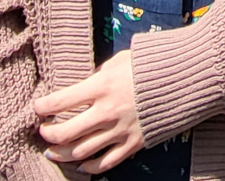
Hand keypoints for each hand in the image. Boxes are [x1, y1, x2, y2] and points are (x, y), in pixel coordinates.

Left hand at [33, 51, 142, 174]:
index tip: (38, 107)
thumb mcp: (122, 59)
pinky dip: (89, 167)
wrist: (187, 77)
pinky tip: (80, 164)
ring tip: (53, 151)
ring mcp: (121, 130)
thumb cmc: (153, 62)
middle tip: (43, 131)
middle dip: (48, 134)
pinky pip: (105, 162)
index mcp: (102, 86)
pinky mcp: (134, 143)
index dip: (42, 107)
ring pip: (81, 152)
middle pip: (65, 133)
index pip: (60, 101)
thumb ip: (100, 73)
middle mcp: (107, 111)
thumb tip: (86, 84)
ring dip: (62, 154)